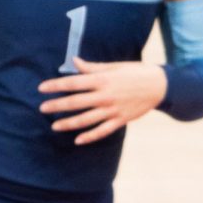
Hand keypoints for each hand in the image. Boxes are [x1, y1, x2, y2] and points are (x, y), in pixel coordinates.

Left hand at [38, 57, 166, 144]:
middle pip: (76, 102)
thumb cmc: (135, 72)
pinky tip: (78, 141)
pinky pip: (102, 131)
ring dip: (69, 123)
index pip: (73, 83)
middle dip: (57, 106)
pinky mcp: (120, 120)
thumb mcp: (114, 66)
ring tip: (54, 126)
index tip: (42, 89)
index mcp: (103, 79)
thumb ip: (92, 68)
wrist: (160, 85)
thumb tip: (74, 61)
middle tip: (42, 108)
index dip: (56, 86)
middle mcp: (105, 95)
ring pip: (86, 119)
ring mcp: (112, 109)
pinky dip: (90, 137)